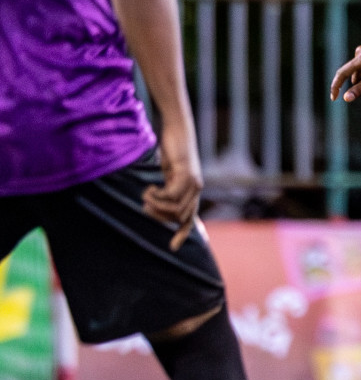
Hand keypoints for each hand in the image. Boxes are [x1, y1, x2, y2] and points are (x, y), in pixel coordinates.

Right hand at [144, 120, 203, 251]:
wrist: (178, 131)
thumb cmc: (172, 151)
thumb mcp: (168, 174)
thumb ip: (168, 188)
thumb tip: (158, 201)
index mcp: (192, 192)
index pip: (189, 219)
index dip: (182, 233)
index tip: (173, 248)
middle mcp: (196, 190)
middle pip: (179, 217)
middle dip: (159, 216)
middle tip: (144, 206)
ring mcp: (193, 184)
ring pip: (174, 209)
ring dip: (155, 205)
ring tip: (145, 194)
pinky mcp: (186, 176)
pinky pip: (170, 196)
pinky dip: (157, 195)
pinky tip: (150, 187)